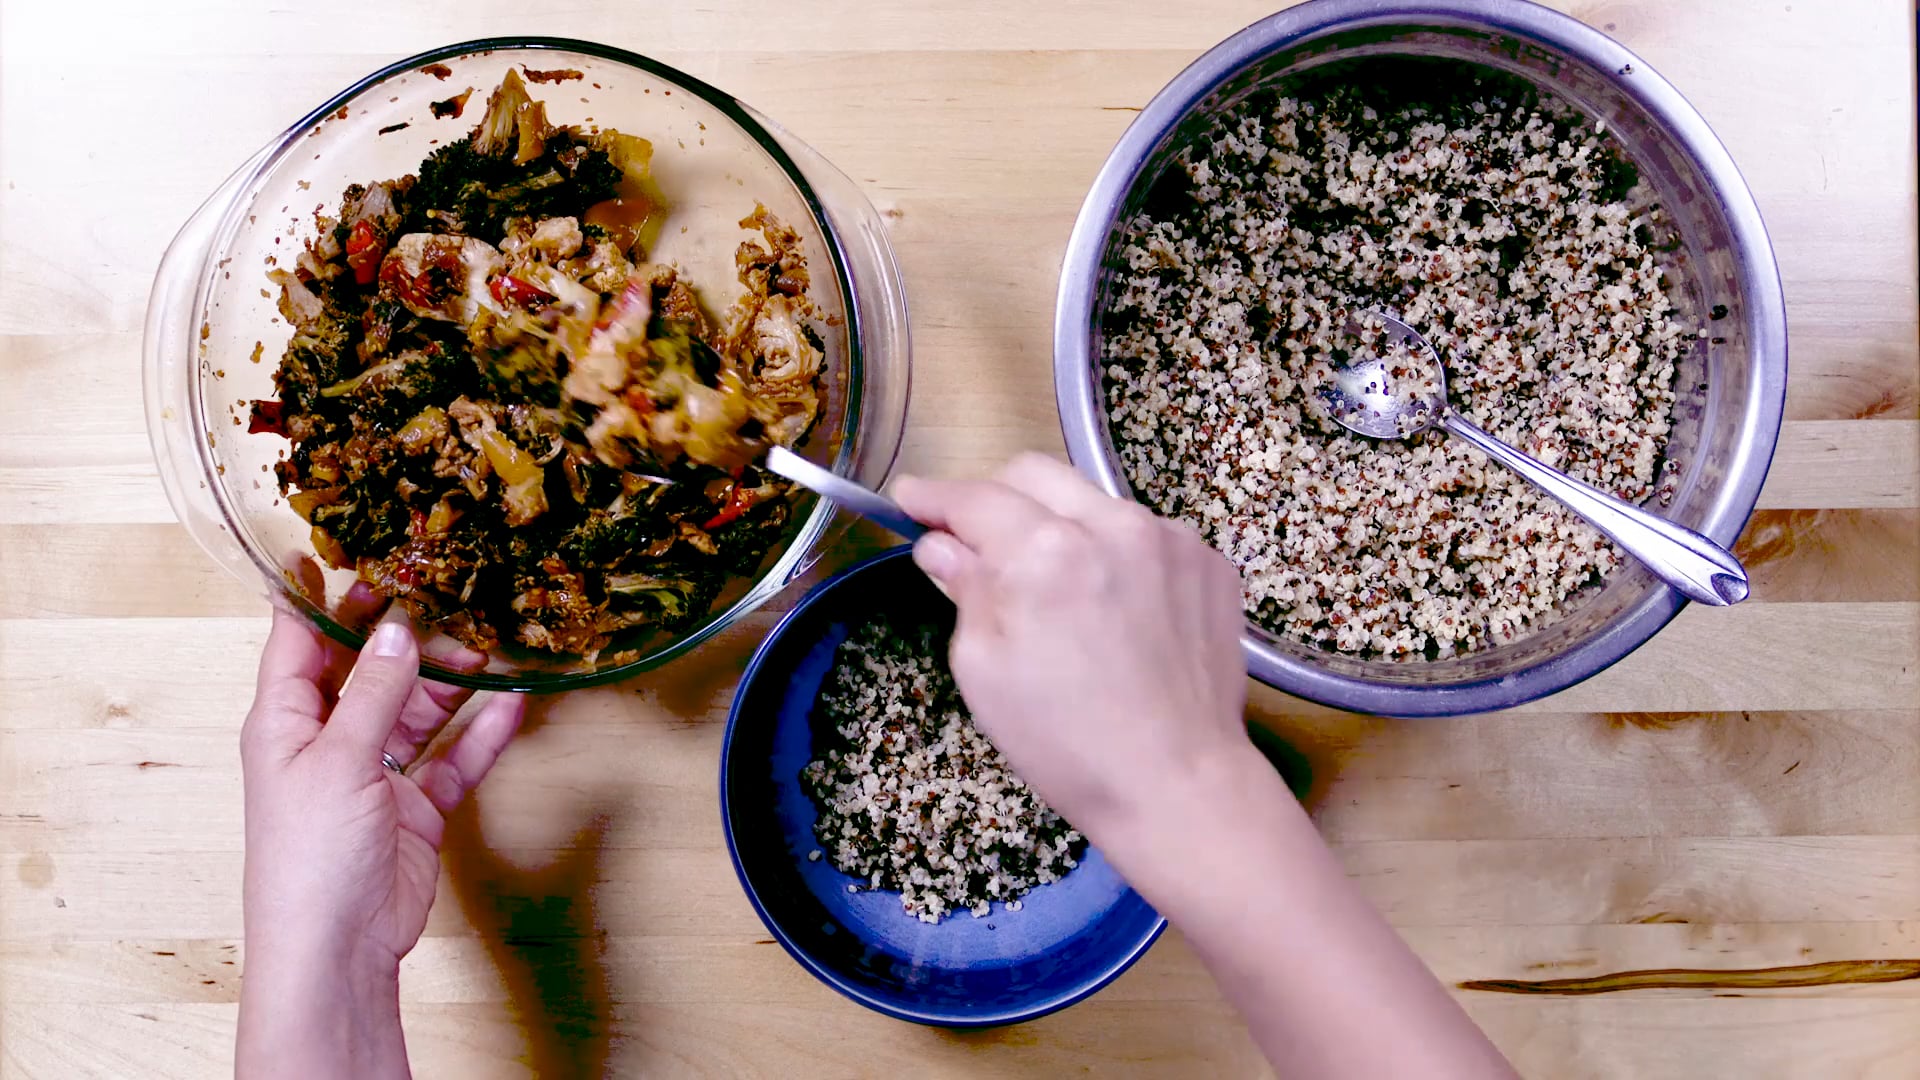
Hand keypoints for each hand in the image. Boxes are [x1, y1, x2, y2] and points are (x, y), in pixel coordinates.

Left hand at [236, 598, 523, 1078]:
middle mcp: (329, 739)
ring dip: (454, 679)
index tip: (362, 549)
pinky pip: (453, 756)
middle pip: (370, 668)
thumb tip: (395, 629)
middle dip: (409, 633)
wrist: (336, 949)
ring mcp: (375, 773)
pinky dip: (482, 732)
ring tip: (495, 642)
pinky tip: (515, 703)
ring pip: (420, 707)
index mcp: (285, 721)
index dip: (328, 596)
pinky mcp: (416, 806)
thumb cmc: (309, 858)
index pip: (299, 641)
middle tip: (454, 591)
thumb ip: (372, 693)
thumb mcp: (337, 760)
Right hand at [899, 456, 1514, 1078]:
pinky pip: (1146, 536)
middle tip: (974, 541)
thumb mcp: (985, 670)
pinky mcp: (1210, 564)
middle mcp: (1113, 525)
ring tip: (1057, 595)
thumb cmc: (1069, 744)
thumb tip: (943, 545)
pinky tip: (1114, 613)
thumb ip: (965, 589)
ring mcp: (1171, 540)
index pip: (976, 499)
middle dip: (996, 498)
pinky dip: (1117, 556)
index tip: (911, 497)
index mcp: (1046, 552)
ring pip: (1094, 502)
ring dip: (1062, 528)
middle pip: (1036, 476)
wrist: (1178, 784)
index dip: (935, 497)